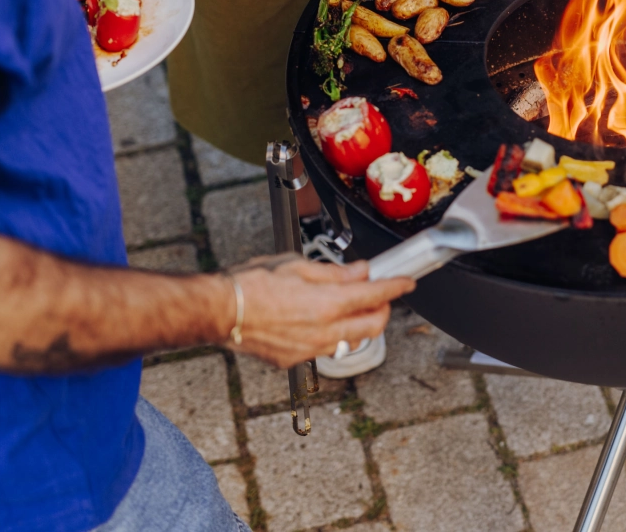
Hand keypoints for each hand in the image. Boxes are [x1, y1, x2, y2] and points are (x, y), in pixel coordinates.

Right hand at [226, 255, 413, 367]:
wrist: (218, 311)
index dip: (396, 287)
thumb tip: (360, 272)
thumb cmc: (250, 284)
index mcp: (327, 304)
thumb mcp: (297, 265)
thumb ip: (335, 273)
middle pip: (373, 326)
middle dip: (383, 310)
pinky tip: (322, 321)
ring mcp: (310, 349)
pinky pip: (326, 349)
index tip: (406, 282)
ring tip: (351, 307)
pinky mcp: (295, 360)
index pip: (376, 296)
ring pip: (352, 341)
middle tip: (380, 295)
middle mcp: (323, 331)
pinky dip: (333, 335)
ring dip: (360, 325)